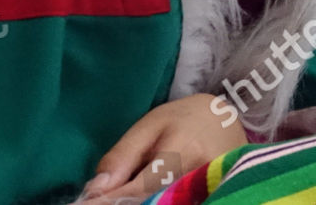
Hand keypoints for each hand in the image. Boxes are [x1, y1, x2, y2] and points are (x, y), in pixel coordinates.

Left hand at [80, 93, 247, 199]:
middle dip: (125, 204)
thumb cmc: (184, 118)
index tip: (88, 204)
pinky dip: (160, 202)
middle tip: (105, 200)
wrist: (227, 118)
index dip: (112, 200)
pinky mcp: (217, 193)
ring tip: (123, 196)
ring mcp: (212, 187)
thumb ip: (122, 156)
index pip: (140, 188)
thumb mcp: (150, 125)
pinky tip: (149, 197)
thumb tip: (95, 190)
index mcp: (182, 151)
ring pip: (168, 204)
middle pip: (154, 203)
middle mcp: (201, 174)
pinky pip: (181, 203)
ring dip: (143, 202)